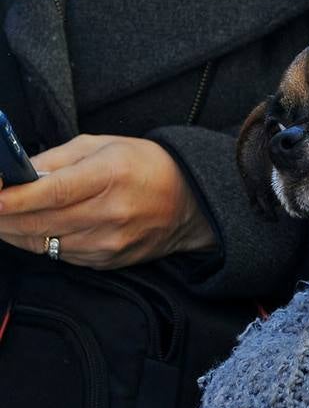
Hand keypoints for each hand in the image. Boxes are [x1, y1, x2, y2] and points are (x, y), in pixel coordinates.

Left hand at [0, 134, 216, 268]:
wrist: (191, 202)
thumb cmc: (145, 166)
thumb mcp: (102, 146)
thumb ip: (55, 159)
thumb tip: (13, 175)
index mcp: (110, 175)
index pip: (50, 193)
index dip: (11, 198)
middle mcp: (110, 213)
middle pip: (39, 222)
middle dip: (2, 217)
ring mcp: (109, 243)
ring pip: (43, 243)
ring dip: (16, 231)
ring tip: (4, 218)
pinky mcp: (107, 262)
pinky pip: (60, 255)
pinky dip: (42, 242)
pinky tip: (38, 227)